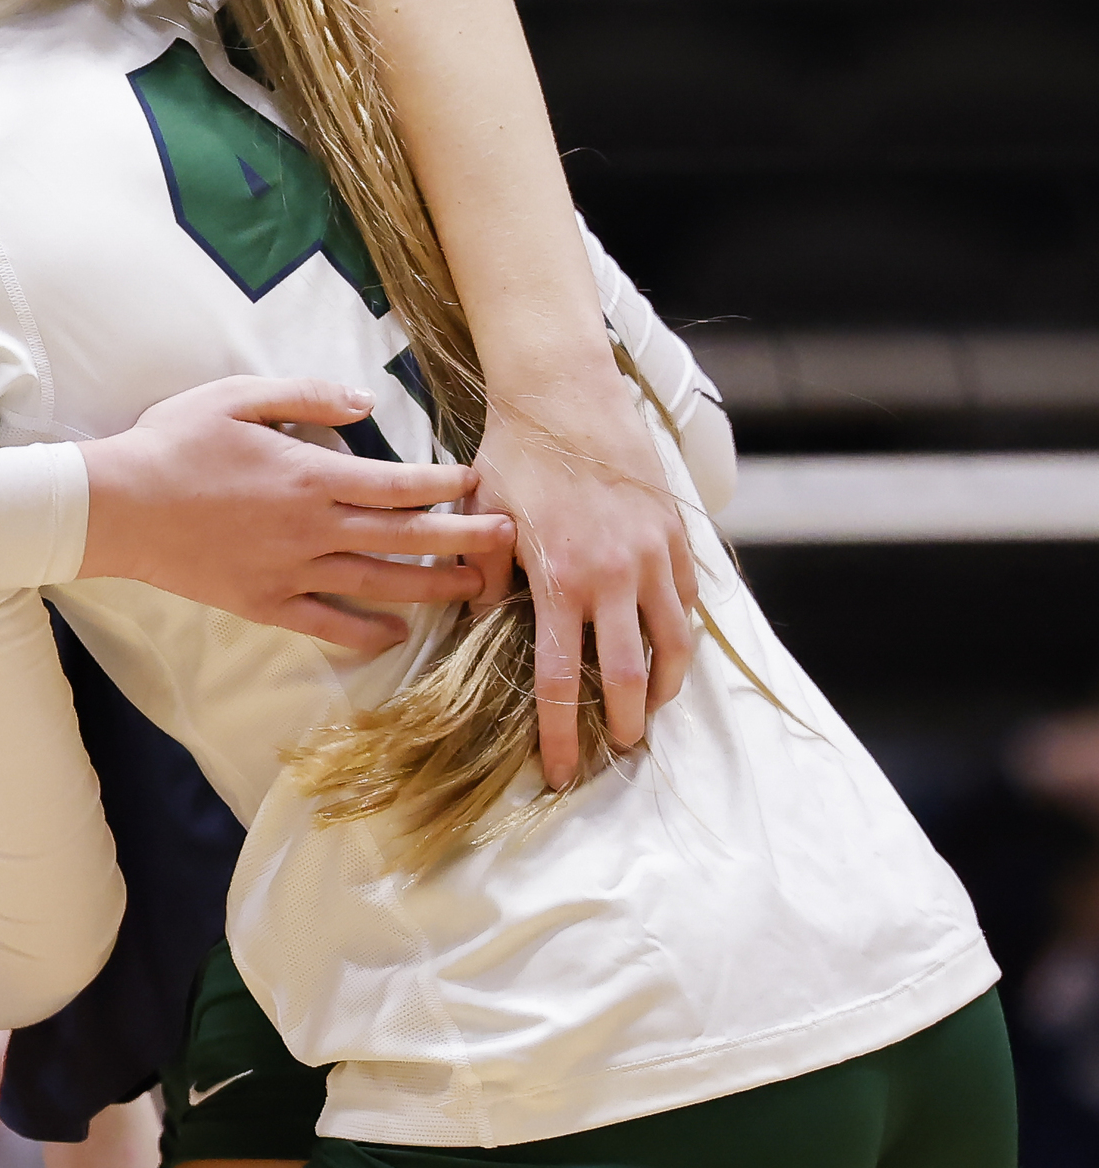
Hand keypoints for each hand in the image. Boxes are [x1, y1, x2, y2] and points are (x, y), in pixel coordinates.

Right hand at [77, 378, 510, 644]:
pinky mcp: (265, 604)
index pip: (399, 484)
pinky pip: (329, 625)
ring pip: (379, 584)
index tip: (480, 481)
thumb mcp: (234, 397)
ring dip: (434, 587)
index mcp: (310, 476)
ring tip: (476, 588)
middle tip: (510, 540)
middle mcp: (312, 529)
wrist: (114, 507)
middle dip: (465, 538)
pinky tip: (399, 632)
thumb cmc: (171, 444)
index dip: (446, 484)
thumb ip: (305, 396)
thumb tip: (366, 402)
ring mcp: (291, 573)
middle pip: (406, 538)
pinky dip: (369, 632)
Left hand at [475, 372, 698, 790]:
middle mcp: (616, 576)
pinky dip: (682, 634)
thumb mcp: (482, 516)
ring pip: (675, 643)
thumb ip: (483, 575)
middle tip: (618, 752)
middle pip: (632, 675)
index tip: (559, 772)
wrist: (566, 394)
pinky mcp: (677, 536)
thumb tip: (479, 623)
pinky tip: (668, 650)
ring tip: (651, 712)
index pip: (564, 680)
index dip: (561, 734)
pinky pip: (689, 601)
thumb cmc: (514, 452)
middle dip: (626, 724)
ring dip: (665, 688)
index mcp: (561, 579)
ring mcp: (654, 556)